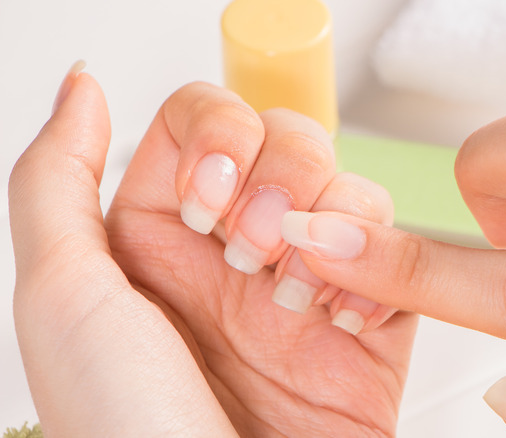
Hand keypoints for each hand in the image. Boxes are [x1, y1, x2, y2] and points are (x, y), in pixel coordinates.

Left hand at [10, 70, 415, 435]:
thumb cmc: (129, 428)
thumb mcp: (63, 296)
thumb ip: (55, 178)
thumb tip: (84, 87)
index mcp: (164, 234)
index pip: (207, 120)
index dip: (220, 137)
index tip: (207, 201)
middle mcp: (237, 250)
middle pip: (288, 139)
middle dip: (278, 181)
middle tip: (249, 252)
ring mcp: (307, 282)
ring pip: (348, 187)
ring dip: (329, 227)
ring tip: (293, 298)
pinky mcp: (369, 320)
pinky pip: (397, 252)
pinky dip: (377, 270)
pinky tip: (339, 317)